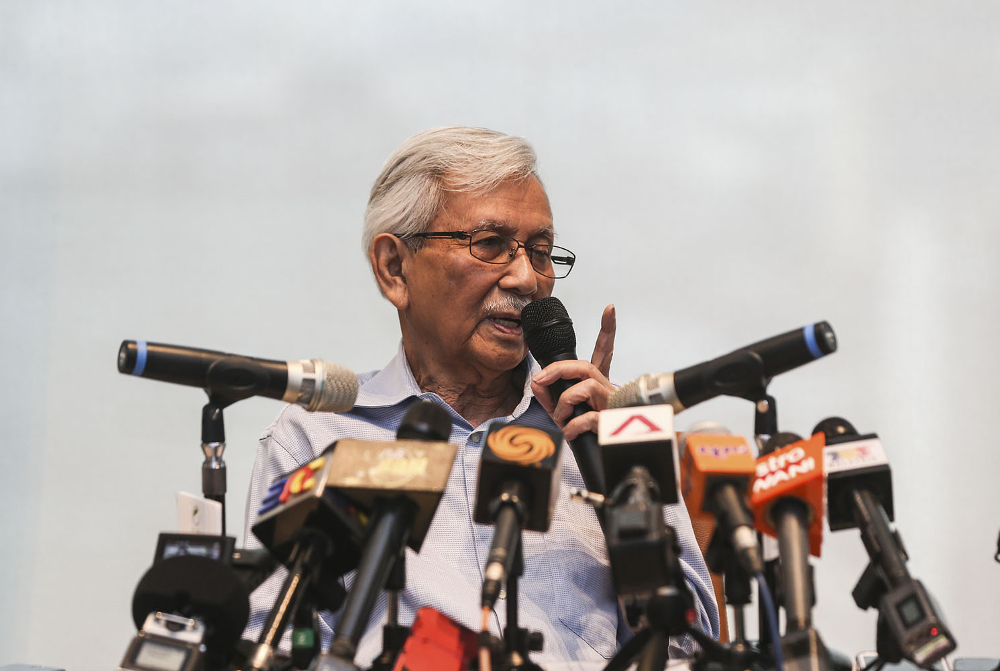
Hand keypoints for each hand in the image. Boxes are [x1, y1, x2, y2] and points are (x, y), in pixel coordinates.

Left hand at [530, 304, 615, 439]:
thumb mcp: (564, 411)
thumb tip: (537, 384)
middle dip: (558, 369)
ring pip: (587, 385)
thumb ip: (549, 396)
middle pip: (584, 365)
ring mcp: (610, 403)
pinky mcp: (611, 421)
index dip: (608, 330)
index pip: (604, 352)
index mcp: (597, 383)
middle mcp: (606, 389)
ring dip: (566, 400)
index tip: (610, 309)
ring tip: (561, 415)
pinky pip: (589, 417)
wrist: (611, 453)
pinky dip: (573, 425)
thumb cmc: (589, 429)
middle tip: (541, 380)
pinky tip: (570, 432)